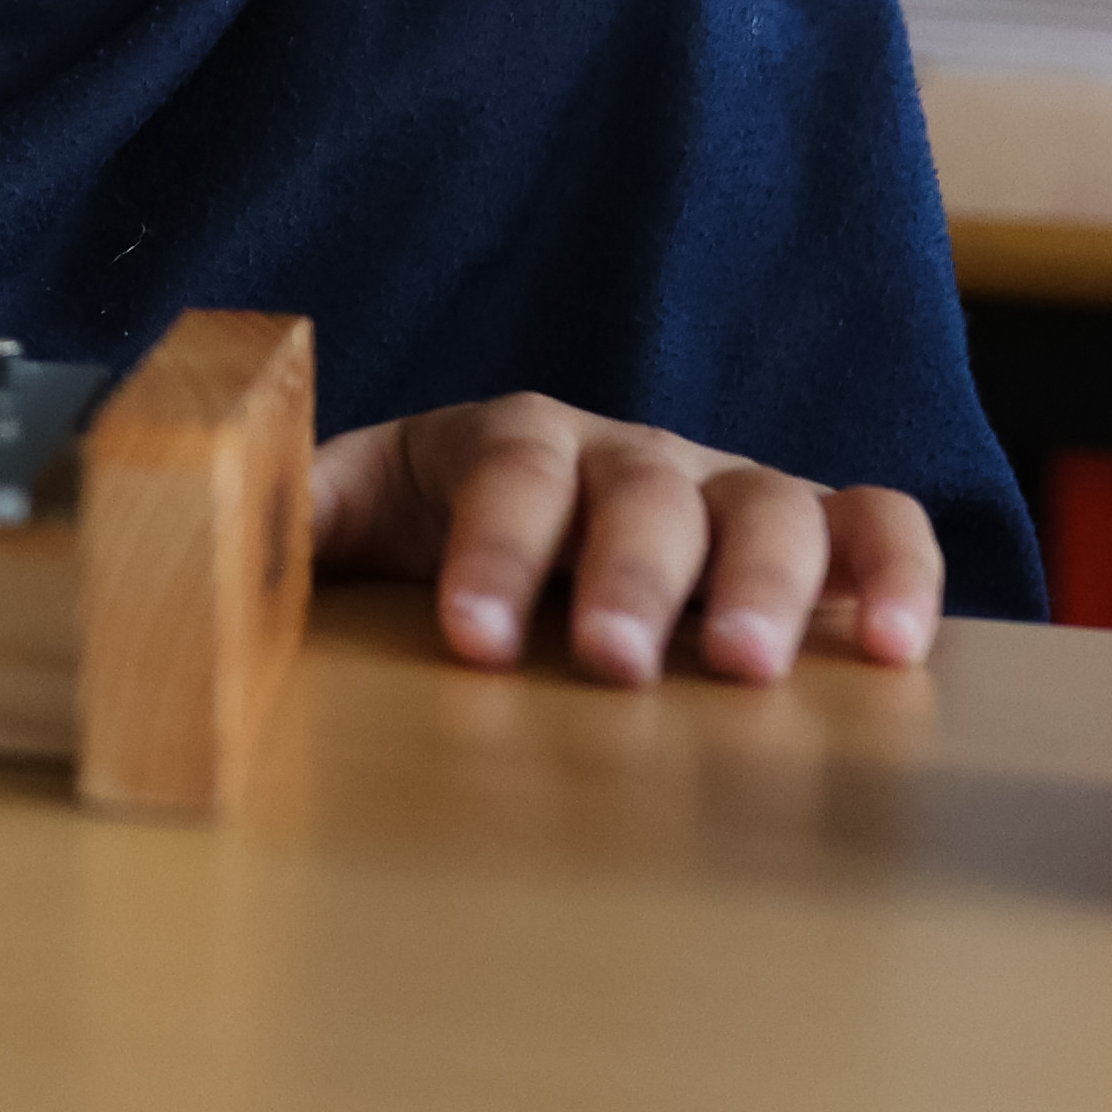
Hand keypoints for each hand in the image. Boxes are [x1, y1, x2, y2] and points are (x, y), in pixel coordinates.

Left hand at [313, 393, 941, 684]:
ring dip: (763, 587)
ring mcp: (730, 490)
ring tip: (749, 668)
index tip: (472, 638)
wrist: (538, 517)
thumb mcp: (361, 511)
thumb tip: (214, 507)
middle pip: (643, 496)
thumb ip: (298, 508)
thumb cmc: (445, 528)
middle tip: (612, 662)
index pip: (509, 476)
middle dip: (628, 577)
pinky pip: (876, 527)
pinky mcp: (817, 536)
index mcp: (514, 443)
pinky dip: (896, 574)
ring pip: (769, 511)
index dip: (494, 553)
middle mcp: (632, 456)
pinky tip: (895, 649)